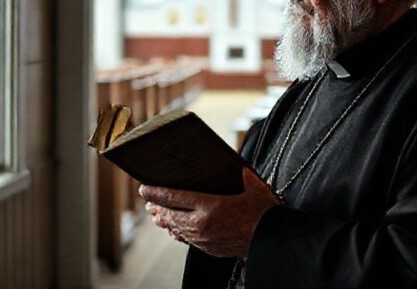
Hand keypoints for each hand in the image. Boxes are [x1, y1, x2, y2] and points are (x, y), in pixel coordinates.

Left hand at [139, 168, 280, 257]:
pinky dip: (177, 233)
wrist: (272, 242)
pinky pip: (187, 240)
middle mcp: (202, 224)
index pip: (175, 197)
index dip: (157, 193)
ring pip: (176, 229)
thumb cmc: (265, 215)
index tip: (144, 189)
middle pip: (170, 214)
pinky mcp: (208, 248)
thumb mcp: (255, 189)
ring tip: (156, 216)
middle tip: (148, 202)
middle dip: (156, 208)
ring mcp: (203, 238)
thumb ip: (245, 177)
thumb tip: (241, 168)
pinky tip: (173, 230)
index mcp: (210, 206)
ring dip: (164, 221)